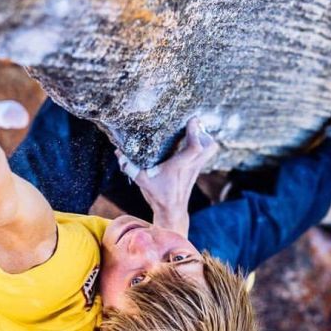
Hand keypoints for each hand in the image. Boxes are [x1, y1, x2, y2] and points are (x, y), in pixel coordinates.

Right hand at [117, 118, 218, 234]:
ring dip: (205, 138)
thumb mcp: (142, 180)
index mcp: (179, 166)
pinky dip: (202, 145)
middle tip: (191, 125)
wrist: (172, 211)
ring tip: (191, 132)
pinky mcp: (197, 170)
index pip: (195, 147)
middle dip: (203, 132)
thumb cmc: (158, 195)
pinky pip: (206, 153)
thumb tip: (118, 153)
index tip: (192, 119)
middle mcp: (191, 165)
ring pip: (211, 149)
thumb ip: (130, 167)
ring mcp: (196, 168)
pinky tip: (188, 142)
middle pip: (209, 146)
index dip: (195, 132)